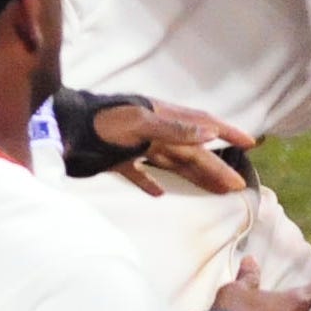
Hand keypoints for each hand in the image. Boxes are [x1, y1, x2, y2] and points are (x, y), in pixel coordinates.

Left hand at [88, 97, 250, 197]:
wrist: (60, 130)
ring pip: (173, 162)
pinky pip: (139, 173)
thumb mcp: (138, 123)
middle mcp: (153, 130)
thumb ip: (173, 129)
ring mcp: (136, 145)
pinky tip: (160, 194)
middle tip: (237, 186)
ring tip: (215, 191)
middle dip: (216, 167)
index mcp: (162, 116)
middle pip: (191, 151)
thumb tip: (210, 135)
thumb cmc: (100, 125)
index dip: (227, 133)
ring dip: (194, 176)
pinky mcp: (117, 159)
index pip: (202, 124)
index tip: (251, 143)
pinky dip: (151, 183)